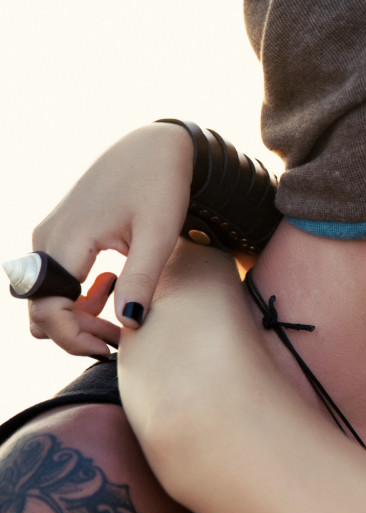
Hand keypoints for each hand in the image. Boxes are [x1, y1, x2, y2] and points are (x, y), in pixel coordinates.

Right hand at [28, 123, 192, 355]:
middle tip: (121, 337)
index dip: (74, 338)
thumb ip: (142, 279)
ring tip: (122, 312)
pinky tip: (113, 287)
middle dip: (76, 333)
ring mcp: (49, 236)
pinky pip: (55, 279)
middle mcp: (47, 238)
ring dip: (76, 316)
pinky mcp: (59, 235)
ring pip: (45, 296)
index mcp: (67, 239)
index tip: (114, 347)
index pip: (47, 308)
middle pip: (39, 308)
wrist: (154, 148)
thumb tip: (130, 323)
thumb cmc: (160, 186)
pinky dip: (77, 297)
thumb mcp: (158, 235)